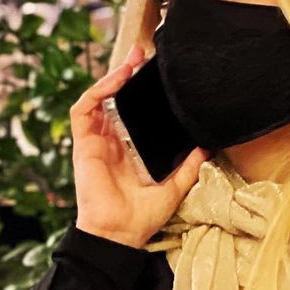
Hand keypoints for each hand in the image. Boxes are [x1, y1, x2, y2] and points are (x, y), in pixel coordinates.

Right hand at [70, 41, 209, 249]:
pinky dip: (96, 92)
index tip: (157, 75)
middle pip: (113, 99)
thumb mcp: (174, 187)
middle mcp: (111, 141)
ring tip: (130, 61)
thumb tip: (206, 148)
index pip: (131, 111)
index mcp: (128, 149)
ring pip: (97, 99)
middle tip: (143, 55)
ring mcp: (95, 142)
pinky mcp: (83, 145)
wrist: (121, 234)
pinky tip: (115, 80)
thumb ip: (188, 166)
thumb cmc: (142, 217)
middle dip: (125, 74)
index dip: (140, 91)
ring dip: (111, 78)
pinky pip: (83, 111)